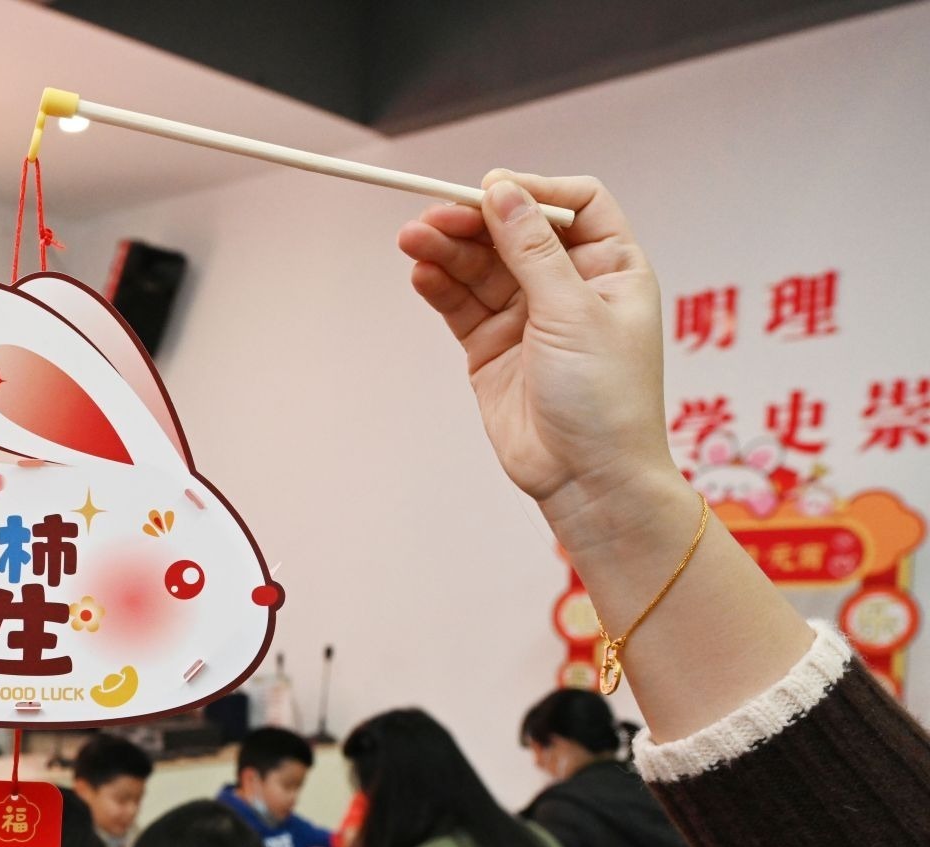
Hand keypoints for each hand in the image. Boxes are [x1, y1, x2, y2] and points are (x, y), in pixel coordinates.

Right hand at [398, 173, 679, 550]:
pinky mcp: (492, 348)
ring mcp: (527, 318)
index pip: (575, 205)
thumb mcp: (572, 312)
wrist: (587, 478)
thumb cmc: (606, 400)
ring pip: (481, 267)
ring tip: (412, 241)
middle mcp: (569, 287)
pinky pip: (461, 305)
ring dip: (447, 251)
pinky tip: (421, 274)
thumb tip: (503, 193)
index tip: (492, 190)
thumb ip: (532, 250)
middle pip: (515, 232)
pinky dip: (440, 286)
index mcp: (610, 269)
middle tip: (433, 216)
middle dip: (474, 222)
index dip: (534, 192)